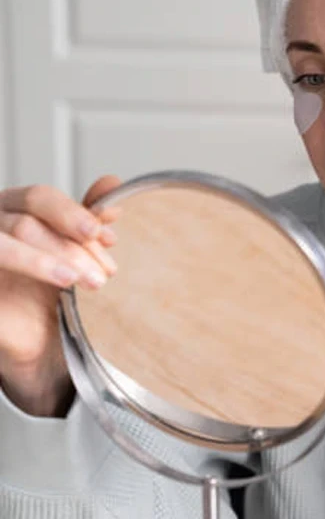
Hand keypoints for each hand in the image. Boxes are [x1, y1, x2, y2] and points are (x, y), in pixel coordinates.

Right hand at [0, 176, 120, 416]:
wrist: (29, 340)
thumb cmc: (47, 289)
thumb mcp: (74, 250)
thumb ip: (87, 218)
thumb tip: (113, 183)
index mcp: (12, 209)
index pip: (40, 198)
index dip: (75, 214)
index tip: (107, 238)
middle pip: (29, 217)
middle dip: (74, 243)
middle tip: (106, 271)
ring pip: (13, 236)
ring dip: (57, 257)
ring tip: (91, 281)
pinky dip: (33, 264)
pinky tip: (61, 279)